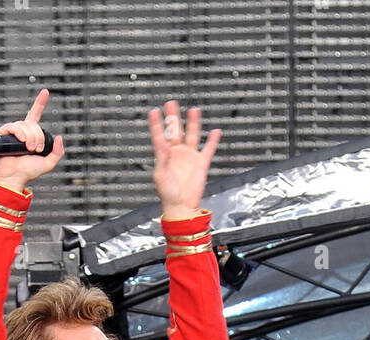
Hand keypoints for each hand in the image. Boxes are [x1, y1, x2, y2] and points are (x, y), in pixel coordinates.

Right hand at [0, 89, 65, 191]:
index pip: (35, 115)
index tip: (45, 92)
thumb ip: (58, 153)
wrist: (14, 177)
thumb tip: (60, 137)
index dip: (40, 103)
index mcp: (31, 135)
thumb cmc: (28, 172)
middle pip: (33, 124)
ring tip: (28, 149)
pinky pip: (13, 127)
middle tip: (36, 149)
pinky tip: (22, 141)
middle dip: (38, 137)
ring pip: (24, 125)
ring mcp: (12, 132)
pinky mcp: (2, 134)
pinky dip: (19, 133)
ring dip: (30, 137)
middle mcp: (21, 132)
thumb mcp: (48, 164)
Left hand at [147, 100, 220, 219]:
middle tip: (171, 103)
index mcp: (165, 156)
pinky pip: (208, 149)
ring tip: (193, 110)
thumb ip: (161, 159)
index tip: (154, 112)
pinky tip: (215, 131)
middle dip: (173, 117)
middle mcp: (177, 153)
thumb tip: (163, 145)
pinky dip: (212, 140)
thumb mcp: (160, 176)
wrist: (182, 207)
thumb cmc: (167, 194)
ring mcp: (190, 157)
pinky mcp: (201, 163)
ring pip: (192, 135)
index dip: (156, 124)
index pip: (159, 136)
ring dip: (193, 123)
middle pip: (175, 130)